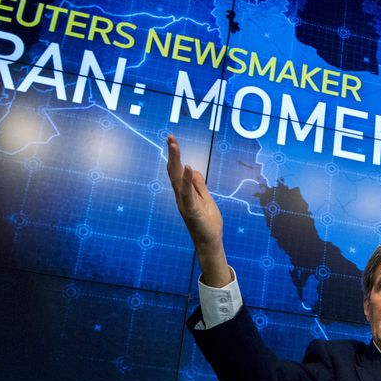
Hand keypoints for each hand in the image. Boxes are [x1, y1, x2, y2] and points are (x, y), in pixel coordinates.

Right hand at [166, 135, 231, 286]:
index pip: (177, 171)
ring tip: (174, 146)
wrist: (210, 243)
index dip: (175, 156)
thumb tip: (192, 169)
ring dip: (176, 162)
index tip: (172, 140)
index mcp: (185, 193)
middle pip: (174, 172)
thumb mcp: (206, 199)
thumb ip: (199, 185)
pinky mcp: (192, 211)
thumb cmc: (208, 223)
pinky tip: (186, 167)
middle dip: (172, 154)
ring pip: (177, 180)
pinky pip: (188, 194)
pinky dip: (186, 180)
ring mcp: (184, 204)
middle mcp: (181, 197)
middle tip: (170, 137)